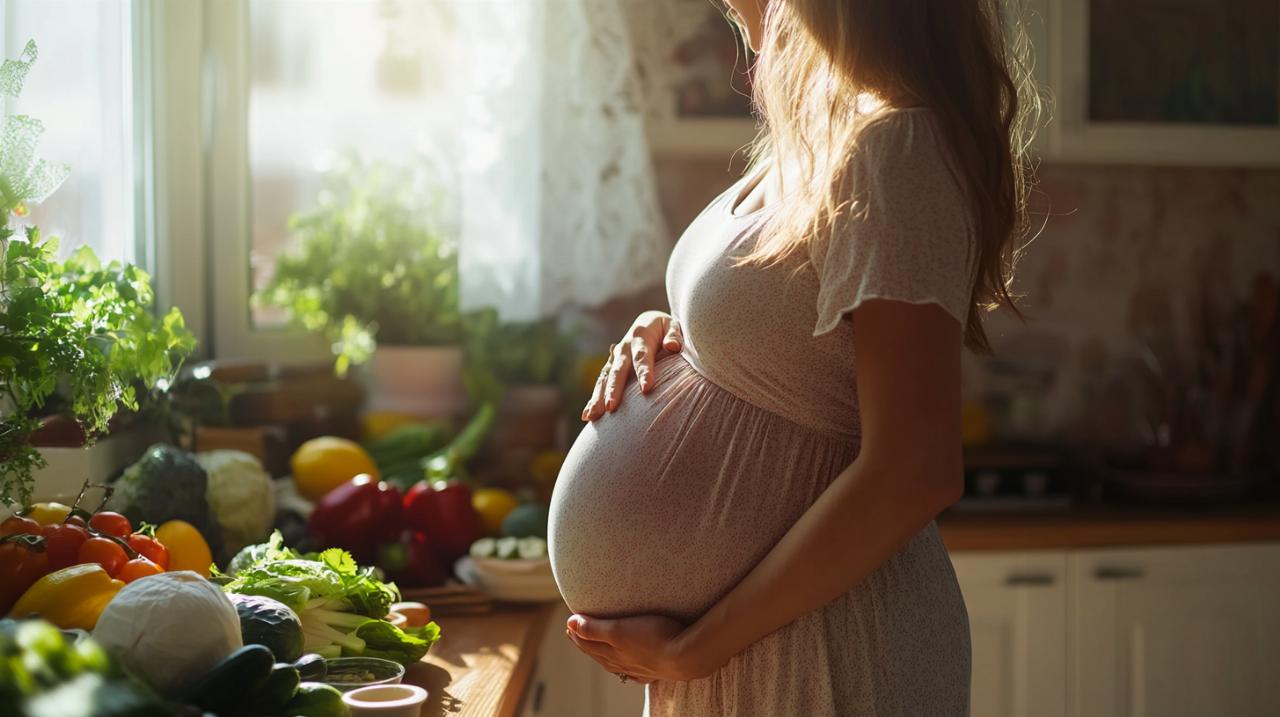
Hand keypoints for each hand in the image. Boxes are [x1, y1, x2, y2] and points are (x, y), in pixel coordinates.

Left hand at [565, 613, 715, 683]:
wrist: (688, 656)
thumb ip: (594, 628)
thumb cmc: (654, 638)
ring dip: (604, 654)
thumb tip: (570, 624)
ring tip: (598, 649)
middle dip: (586, 643)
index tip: (569, 625)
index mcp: (613, 652)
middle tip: (576, 633)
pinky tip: (629, 670)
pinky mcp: (657, 670)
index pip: (589, 643)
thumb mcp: (619, 629)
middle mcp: (624, 662)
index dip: (578, 634)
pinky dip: (627, 669)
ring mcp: (640, 668)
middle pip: (599, 653)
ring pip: (616, 663)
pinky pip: (636, 672)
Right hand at [582, 311, 682, 420]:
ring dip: (598, 397)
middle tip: (611, 407)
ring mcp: (615, 358)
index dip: (644, 372)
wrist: (648, 323)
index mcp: (640, 336)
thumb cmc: (665, 329)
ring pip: (605, 378)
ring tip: (594, 415)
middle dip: (614, 389)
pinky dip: (593, 399)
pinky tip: (587, 416)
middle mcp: (624, 347)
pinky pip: (600, 384)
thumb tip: (673, 346)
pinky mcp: (611, 367)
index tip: (646, 389)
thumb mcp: (672, 326)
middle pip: (618, 370)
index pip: (642, 356)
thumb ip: (675, 335)